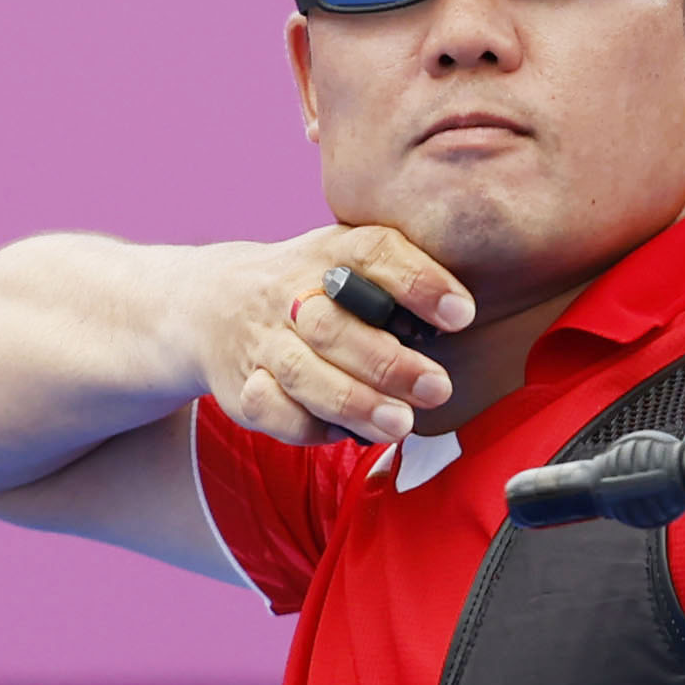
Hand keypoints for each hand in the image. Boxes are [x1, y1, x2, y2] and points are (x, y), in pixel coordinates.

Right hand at [189, 226, 474, 444]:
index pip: (374, 253)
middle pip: (334, 325)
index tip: (462, 315)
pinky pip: (271, 409)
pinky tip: (344, 433)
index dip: (419, 282)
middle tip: (438, 387)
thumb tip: (472, 316)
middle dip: (388, 363)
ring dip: (354, 402)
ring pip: (302, 372)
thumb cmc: (315, 285)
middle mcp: (291, 290)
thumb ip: (405, 277)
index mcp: (332, 251)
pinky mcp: (242, 384)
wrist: (212, 303)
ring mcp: (263, 339)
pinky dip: (307, 425)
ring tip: (400, 424)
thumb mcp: (353, 260)